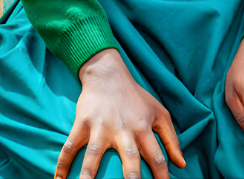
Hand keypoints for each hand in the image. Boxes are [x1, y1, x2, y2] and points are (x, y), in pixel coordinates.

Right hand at [55, 49, 185, 178]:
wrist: (109, 75)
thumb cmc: (137, 98)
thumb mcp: (159, 113)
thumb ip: (171, 138)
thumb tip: (180, 164)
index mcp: (143, 127)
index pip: (156, 155)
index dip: (161, 174)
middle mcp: (123, 129)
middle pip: (129, 157)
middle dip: (131, 176)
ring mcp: (100, 127)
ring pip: (94, 154)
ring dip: (88, 174)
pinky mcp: (82, 124)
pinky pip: (69, 146)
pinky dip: (62, 163)